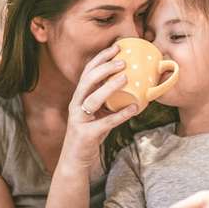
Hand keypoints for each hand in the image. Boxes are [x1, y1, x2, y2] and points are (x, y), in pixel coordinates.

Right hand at [63, 44, 137, 167]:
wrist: (75, 160)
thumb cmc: (90, 134)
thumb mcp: (97, 114)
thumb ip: (108, 101)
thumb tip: (132, 88)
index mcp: (79, 97)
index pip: (87, 72)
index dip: (100, 58)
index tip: (116, 47)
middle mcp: (76, 105)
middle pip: (87, 80)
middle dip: (104, 68)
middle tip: (122, 61)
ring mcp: (79, 120)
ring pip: (93, 99)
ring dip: (109, 87)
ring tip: (125, 78)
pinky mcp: (86, 134)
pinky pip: (105, 122)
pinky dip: (120, 115)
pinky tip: (134, 108)